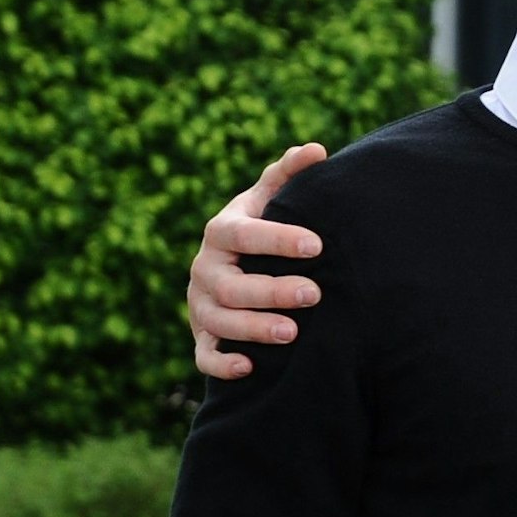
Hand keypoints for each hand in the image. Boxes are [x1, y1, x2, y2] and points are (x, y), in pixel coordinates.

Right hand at [189, 143, 329, 378]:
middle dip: (273, 291)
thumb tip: (317, 150)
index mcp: (222, 231)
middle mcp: (205, 269)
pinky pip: (203, 356)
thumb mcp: (270, 197)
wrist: (234, 261)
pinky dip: (222, 364)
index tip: (317, 244)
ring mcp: (199, 305)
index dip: (278, 239)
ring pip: (219, 322)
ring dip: (254, 328)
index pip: (245, 234)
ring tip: (293, 331)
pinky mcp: (201, 336)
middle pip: (232, 285)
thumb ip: (289, 173)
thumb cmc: (261, 225)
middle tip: (315, 294)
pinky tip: (250, 366)